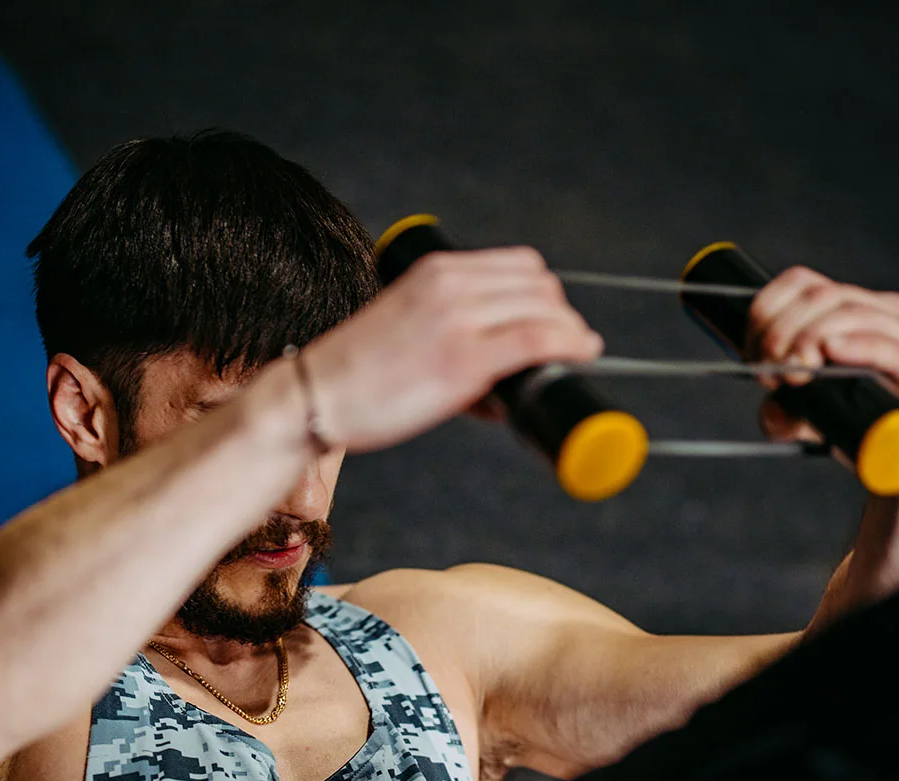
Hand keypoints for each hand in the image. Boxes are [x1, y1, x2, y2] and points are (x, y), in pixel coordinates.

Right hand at [299, 248, 602, 452]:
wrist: (315, 398)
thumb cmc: (358, 375)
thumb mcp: (406, 325)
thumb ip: (448, 329)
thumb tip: (495, 379)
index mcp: (437, 269)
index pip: (519, 265)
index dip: (547, 295)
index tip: (554, 320)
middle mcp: (451, 284)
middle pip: (539, 285)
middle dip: (562, 314)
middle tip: (567, 346)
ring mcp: (459, 319)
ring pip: (545, 310)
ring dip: (571, 333)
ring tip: (573, 357)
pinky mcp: (464, 360)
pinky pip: (537, 340)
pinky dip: (569, 345)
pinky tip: (582, 354)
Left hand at [747, 267, 898, 481]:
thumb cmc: (871, 426)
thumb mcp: (814, 419)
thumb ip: (785, 414)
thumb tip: (771, 409)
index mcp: (851, 311)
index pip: (800, 283)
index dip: (765, 311)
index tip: (750, 353)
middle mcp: (882, 313)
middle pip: (820, 297)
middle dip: (781, 332)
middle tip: (770, 373)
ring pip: (852, 314)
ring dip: (810, 339)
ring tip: (794, 373)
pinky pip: (894, 349)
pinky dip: (859, 346)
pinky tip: (833, 351)